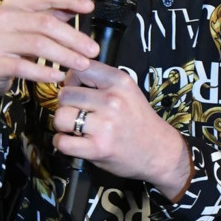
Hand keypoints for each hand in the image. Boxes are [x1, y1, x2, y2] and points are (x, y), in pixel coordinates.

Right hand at [0, 0, 98, 134]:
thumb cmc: (10, 43)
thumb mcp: (32, 21)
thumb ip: (59, 8)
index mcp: (15, 2)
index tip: (90, 8)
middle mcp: (4, 17)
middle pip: (46, 23)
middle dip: (74, 37)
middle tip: (93, 50)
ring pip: (38, 44)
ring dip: (64, 55)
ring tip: (83, 64)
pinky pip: (23, 67)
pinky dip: (44, 72)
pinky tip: (59, 76)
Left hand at [52, 61, 192, 200]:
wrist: (159, 151)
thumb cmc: (139, 122)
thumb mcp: (128, 91)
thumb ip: (101, 82)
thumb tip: (66, 79)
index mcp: (120, 81)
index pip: (79, 69)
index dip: (71, 80)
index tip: (77, 90)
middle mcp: (112, 100)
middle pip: (65, 94)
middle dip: (66, 105)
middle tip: (78, 113)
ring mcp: (105, 125)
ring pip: (60, 116)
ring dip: (63, 124)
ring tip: (76, 128)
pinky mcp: (98, 148)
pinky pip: (62, 141)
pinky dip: (62, 143)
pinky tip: (74, 142)